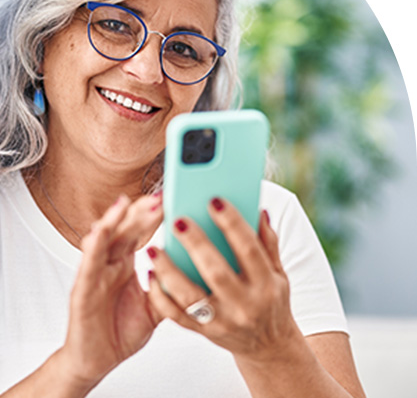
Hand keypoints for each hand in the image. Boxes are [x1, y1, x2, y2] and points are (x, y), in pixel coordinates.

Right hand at [61, 193, 162, 387]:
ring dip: (115, 220)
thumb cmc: (120, 329)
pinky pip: (88, 266)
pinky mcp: (82, 291)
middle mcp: (109, 262)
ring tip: (127, 203)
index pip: (140, 232)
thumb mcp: (155, 307)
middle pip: (124, 229)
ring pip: (104, 240)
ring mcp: (95, 274)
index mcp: (125, 262)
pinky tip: (99, 232)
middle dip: (140, 212)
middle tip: (159, 196)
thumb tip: (197, 272)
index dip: (153, 215)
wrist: (97, 361)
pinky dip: (93, 247)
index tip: (171, 197)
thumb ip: (170, 287)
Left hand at [147, 198, 297, 364]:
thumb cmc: (272, 300)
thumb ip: (268, 242)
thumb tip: (258, 210)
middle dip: (195, 244)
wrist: (268, 346)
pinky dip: (161, 297)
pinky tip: (152, 275)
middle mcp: (244, 305)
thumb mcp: (278, 272)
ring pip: (190, 297)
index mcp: (266, 284)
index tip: (214, 201)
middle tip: (178, 219)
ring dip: (170, 271)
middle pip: (216, 271)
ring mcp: (222, 322)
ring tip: (154, 248)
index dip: (232, 223)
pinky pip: (177, 316)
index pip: (248, 249)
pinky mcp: (204, 333)